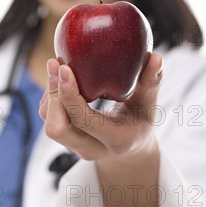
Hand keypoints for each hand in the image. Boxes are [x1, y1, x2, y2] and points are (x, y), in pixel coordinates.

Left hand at [38, 52, 163, 160]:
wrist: (129, 149)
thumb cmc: (140, 121)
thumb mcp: (149, 106)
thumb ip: (151, 83)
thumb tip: (156, 57)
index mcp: (115, 141)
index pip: (83, 120)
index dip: (70, 95)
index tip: (65, 67)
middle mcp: (91, 148)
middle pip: (58, 128)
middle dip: (54, 95)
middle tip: (56, 62)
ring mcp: (75, 146)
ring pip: (49, 123)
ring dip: (50, 93)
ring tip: (57, 65)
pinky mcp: (65, 137)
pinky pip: (49, 117)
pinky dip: (50, 96)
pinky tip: (58, 76)